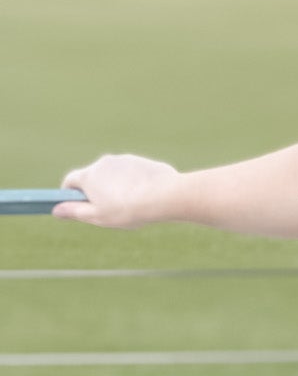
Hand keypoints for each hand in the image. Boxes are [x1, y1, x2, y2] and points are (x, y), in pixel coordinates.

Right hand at [52, 154, 182, 228]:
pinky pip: (131, 173)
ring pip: (114, 175)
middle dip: (96, 192)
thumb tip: (56, 210)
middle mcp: (103, 162)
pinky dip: (133, 183)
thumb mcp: (97, 216)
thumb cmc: (127, 209)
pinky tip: (144, 198)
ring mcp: (123, 160)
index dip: (69, 193)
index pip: (70, 180)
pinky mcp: (141, 161)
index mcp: (89, 175)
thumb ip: (75, 212)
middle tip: (108, 210)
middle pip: (93, 177)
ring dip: (116, 187)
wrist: (163, 196)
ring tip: (130, 205)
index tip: (74, 205)